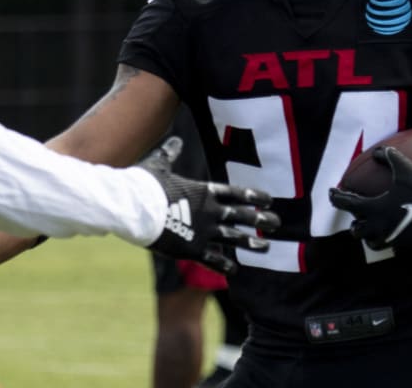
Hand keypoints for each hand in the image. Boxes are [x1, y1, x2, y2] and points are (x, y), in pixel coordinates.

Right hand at [138, 137, 280, 274]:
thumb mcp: (159, 165)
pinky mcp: (192, 249)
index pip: (235, 193)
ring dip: (251, 243)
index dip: (254, 196)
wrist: (135, 207)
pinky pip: (214, 260)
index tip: (269, 201)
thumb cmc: (145, 184)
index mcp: (203, 191)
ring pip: (234, 238)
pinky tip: (235, 271)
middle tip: (276, 223)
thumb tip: (175, 140)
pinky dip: (225, 266)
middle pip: (241, 216)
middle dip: (260, 220)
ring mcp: (203, 231)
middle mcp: (209, 211)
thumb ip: (169, 155)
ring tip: (266, 248)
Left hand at [328, 145, 411, 252]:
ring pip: (371, 242)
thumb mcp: (407, 168)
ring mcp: (394, 238)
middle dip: (354, 221)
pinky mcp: (407, 245)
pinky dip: (385, 239)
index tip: (333, 193)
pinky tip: (390, 229)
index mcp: (376, 209)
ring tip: (370, 224)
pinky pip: (389, 245)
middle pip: (356, 230)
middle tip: (355, 211)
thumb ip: (389, 157)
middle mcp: (381, 227)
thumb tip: (377, 151)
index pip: (347, 204)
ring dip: (367, 234)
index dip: (336, 197)